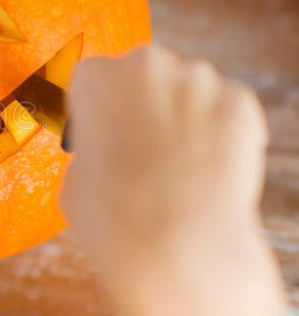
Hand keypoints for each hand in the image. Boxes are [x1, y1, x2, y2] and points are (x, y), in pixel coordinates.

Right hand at [61, 45, 286, 315]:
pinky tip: (207, 168)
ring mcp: (199, 80)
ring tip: (178, 166)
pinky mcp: (241, 103)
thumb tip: (106, 152)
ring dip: (183, 115)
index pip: (93, 78)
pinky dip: (220, 132)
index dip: (100, 108)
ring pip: (188, 89)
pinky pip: (226, 109)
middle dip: (143, 104)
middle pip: (144, 74)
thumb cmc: (114, 220)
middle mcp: (147, 66)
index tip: (106, 131)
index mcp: (96, 79)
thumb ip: (91, 149)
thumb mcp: (74, 180)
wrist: (178, 249)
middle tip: (142, 150)